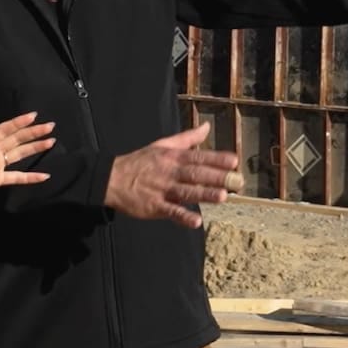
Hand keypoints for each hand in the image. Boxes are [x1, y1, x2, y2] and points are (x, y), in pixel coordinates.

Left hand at [0, 112, 54, 191]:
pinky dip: (30, 177)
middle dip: (32, 132)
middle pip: (16, 139)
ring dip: (35, 147)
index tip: (32, 116)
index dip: (17, 123)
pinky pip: (17, 177)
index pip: (2, 131)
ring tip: (51, 140)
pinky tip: (44, 175)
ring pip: (19, 154)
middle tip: (49, 125)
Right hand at [103, 121, 240, 227]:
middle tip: (236, 181)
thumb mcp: (162, 145)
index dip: (216, 159)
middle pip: (195, 174)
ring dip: (203, 194)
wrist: (111, 179)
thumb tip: (206, 127)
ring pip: (185, 192)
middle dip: (216, 177)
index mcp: (172, 157)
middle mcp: (169, 172)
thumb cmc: (140, 162)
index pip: (198, 157)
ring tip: (222, 197)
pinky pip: (170, 212)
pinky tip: (196, 221)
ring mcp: (161, 190)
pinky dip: (182, 216)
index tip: (234, 161)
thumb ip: (187, 138)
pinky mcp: (154, 207)